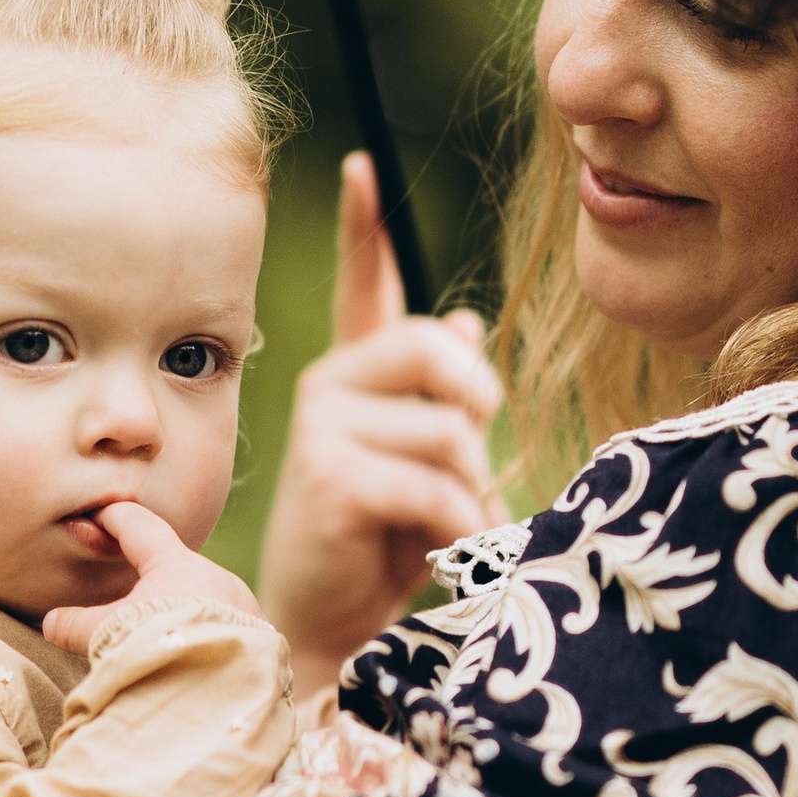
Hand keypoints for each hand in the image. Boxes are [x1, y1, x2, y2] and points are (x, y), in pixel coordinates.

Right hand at [43, 502, 262, 654]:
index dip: (118, 519)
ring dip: (188, 616)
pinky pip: (231, 632)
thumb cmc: (155, 646)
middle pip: (180, 570)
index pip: (141, 528)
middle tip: (136, 598)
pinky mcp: (264, 641)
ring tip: (168, 641)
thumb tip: (50, 623)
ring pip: (209, 602)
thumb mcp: (107, 634)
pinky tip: (199, 661)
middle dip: (158, 581)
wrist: (215, 689)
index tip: (104, 512)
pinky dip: (211, 640)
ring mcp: (245, 609)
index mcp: (176, 563)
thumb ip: (76, 625)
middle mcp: (217, 578)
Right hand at [256, 154, 502, 696]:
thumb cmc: (386, 549)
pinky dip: (456, 530)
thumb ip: (443, 401)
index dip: (361, 226)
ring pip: (448, 432)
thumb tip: (462, 319)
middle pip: (434, 349)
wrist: (338, 631)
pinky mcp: (330, 477)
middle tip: (468, 470)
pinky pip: (433, 485)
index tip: (360, 165)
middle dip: (475, 409)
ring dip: (468, 493)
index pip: (360, 285)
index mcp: (354, 378)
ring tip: (440, 532)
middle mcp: (328, 388)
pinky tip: (435, 555)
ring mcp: (322, 428)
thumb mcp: (429, 467)